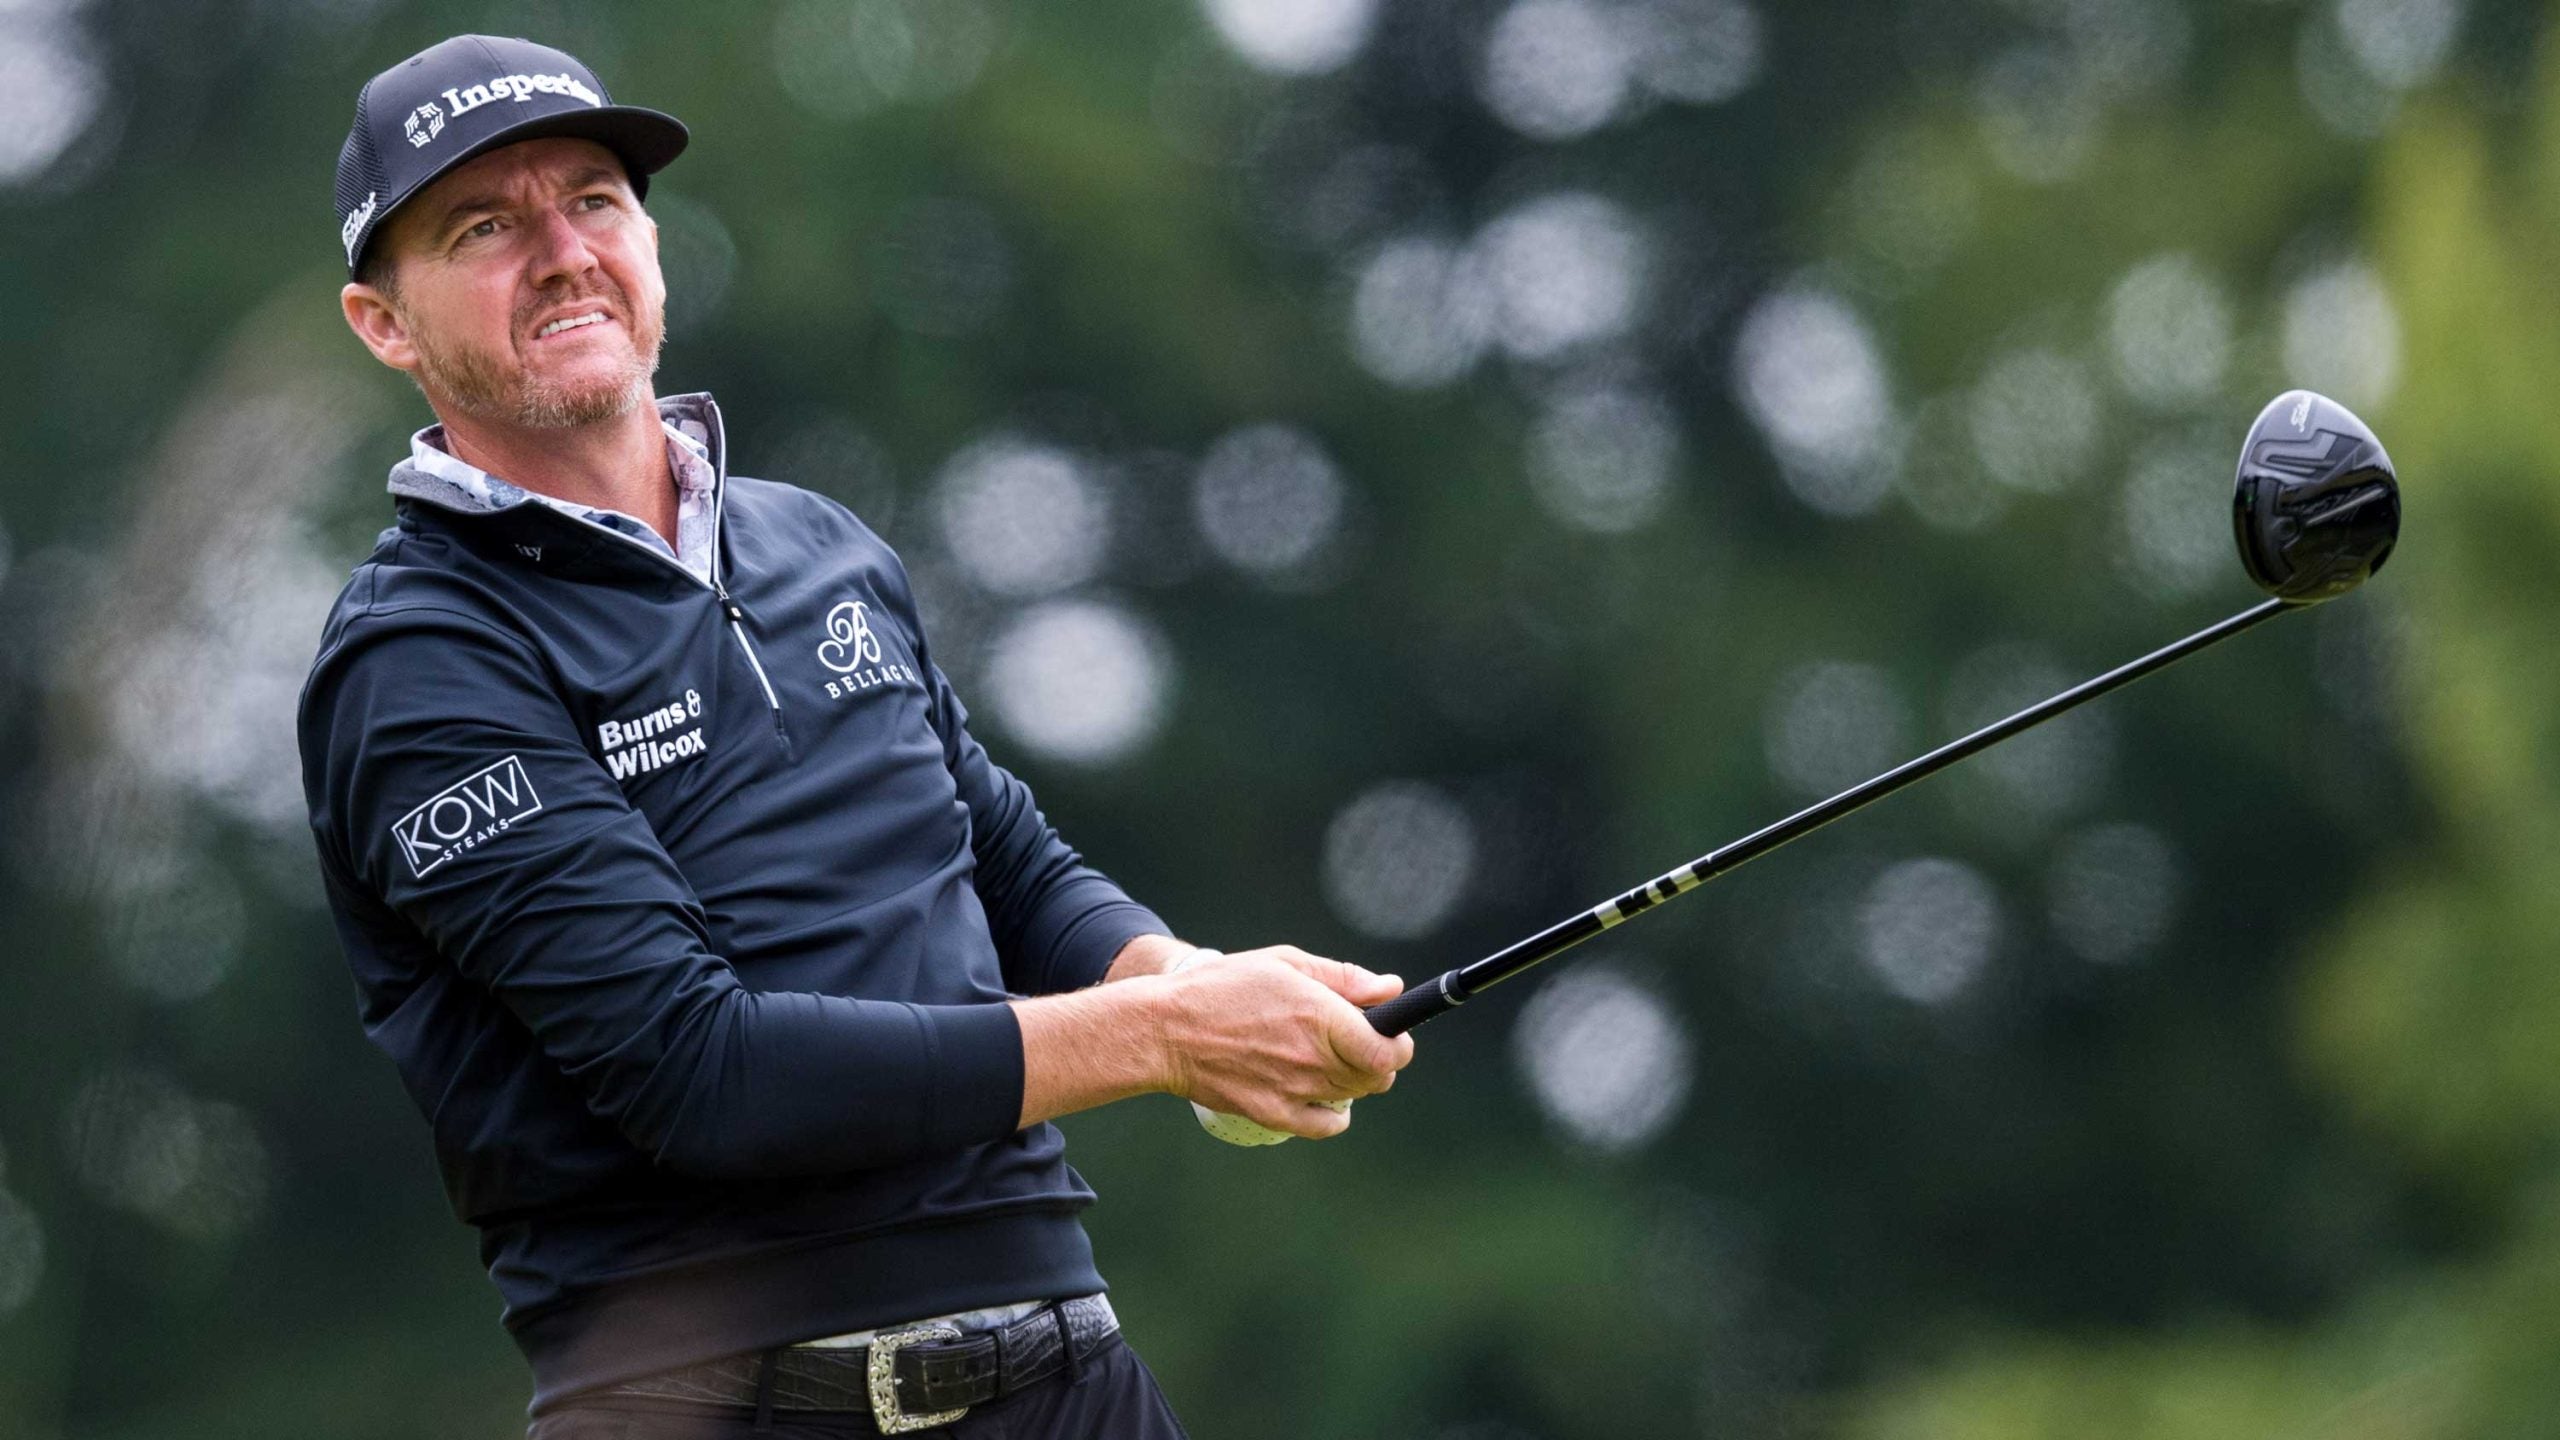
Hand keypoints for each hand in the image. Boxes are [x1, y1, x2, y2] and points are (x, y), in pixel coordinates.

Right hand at [1156, 946, 1414, 1139]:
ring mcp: (1295, 1091)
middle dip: (1377, 1058)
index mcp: (1321, 1015)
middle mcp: (1314, 1058)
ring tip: (1325, 1058)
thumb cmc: (1223, 988)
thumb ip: (1343, 978)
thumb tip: (1390, 988)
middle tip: (1355, 1042)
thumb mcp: (1284, 964)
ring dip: (1353, 1080)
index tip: (1392, 1034)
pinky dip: (1335, 1113)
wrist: (1167, 1031)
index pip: (1388, 1049)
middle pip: (1377, 1076)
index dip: (1399, 1044)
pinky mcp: (1275, 1115)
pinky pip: (1327, 1125)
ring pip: (1354, 1097)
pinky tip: (1322, 1093)